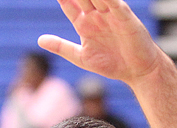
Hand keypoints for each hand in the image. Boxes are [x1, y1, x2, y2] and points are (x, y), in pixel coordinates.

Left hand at [38, 0, 161, 86]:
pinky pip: (115, 3)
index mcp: (84, 24)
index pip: (69, 5)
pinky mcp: (125, 17)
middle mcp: (96, 15)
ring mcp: (110, 15)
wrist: (137, 71)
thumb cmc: (112, 64)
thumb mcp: (81, 57)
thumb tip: (39, 40)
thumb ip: (61, 47)